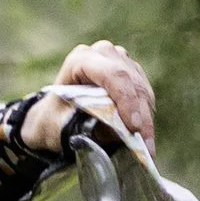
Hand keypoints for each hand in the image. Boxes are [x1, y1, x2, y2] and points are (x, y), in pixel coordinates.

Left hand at [22, 40, 155, 157]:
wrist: (55, 116)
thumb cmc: (53, 119)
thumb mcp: (58, 126)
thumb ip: (82, 125)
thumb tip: (114, 131)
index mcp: (81, 60)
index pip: (112, 74)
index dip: (126, 100)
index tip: (133, 128)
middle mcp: (103, 53)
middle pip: (131, 82)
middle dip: (140, 115)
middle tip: (144, 145)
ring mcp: (120, 60)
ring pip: (141, 89)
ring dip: (146, 118)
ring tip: (146, 146)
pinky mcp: (131, 73)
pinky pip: (145, 94)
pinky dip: (146, 116)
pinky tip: (145, 137)